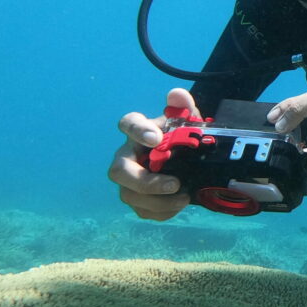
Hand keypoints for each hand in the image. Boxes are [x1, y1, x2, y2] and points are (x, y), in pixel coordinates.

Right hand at [108, 88, 200, 220]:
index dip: (137, 131)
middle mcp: (127, 156)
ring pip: (129, 196)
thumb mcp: (188, 123)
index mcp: (138, 132)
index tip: (156, 138)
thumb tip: (177, 95)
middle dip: (145, 181)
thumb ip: (184, 108)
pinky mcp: (137, 200)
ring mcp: (129, 181)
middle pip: (118, 171)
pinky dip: (162, 212)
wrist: (188, 162)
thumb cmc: (181, 138)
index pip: (128, 124)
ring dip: (157, 201)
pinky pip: (142, 211)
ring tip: (184, 196)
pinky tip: (180, 204)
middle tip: (174, 183)